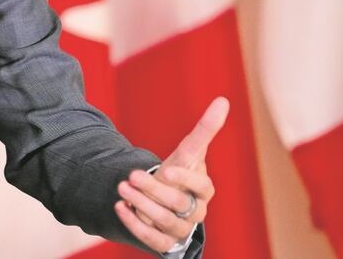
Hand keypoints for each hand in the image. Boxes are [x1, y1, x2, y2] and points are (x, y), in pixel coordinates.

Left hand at [114, 96, 227, 253]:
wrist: (164, 201)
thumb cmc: (179, 174)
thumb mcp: (188, 153)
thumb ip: (205, 130)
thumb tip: (223, 100)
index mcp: (203, 190)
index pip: (202, 187)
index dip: (187, 179)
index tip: (167, 169)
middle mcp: (195, 213)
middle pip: (180, 205)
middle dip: (155, 190)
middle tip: (131, 176)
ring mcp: (180, 229)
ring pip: (165, 223)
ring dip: (142, 205)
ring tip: (122, 187)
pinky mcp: (164, 243)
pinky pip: (152, 241)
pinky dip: (135, 224)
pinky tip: (120, 206)